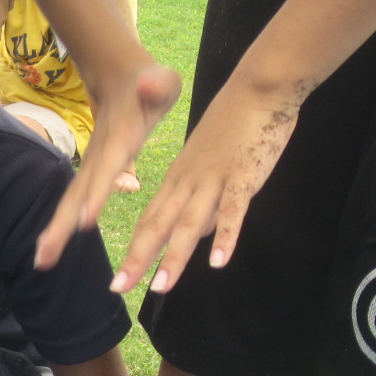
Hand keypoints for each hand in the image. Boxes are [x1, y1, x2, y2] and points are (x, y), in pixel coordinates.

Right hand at [34, 60, 180, 269]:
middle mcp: (99, 155)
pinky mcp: (90, 174)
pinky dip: (60, 226)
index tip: (85, 220)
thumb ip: (157, 83)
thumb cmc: (150, 84)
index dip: (98, 192)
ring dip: (56, 231)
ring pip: (71, 201)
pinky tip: (50, 249)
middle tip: (47, 254)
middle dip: (62, 223)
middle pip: (78, 192)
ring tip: (42, 260)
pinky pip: (74, 203)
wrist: (120, 78)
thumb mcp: (163, 80)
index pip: (108, 166)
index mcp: (120, 138)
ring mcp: (91, 165)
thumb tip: (146, 82)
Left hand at [108, 76, 300, 295]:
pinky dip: (225, 236)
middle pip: (157, 225)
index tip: (119, 277)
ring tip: (160, 287)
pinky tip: (218, 262)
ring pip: (189, 223)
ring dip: (174, 256)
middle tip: (117, 288)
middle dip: (137, 259)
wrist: (258, 87)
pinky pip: (233, 210)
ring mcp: (214, 179)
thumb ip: (202, 200)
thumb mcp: (207, 163)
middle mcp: (188, 181)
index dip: (134, 248)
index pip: (149, 219)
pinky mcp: (243, 176)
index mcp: (178, 178)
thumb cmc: (234, 125)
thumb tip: (198, 235)